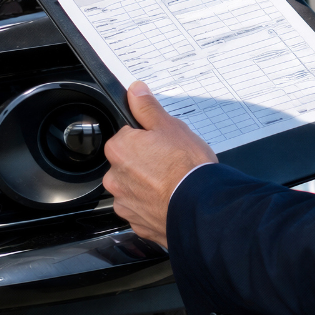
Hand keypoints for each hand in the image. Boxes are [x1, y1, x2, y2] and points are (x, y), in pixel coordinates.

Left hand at [103, 82, 216, 247]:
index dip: (145, 136)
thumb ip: (147, 108)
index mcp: (119, 149)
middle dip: (145, 160)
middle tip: (169, 159)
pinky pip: (142, 208)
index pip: (126, 135)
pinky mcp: (137, 223)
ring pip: (134, 186)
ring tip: (173, 180)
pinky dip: (153, 204)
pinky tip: (170, 197)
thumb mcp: (170, 126)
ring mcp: (125, 203)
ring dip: (148, 184)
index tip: (160, 141)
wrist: (199, 206)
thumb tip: (136, 91)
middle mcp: (115, 178)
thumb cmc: (186, 166)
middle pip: (128, 162)